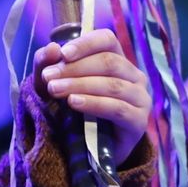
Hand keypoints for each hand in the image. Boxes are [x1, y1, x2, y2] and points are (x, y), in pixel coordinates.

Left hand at [37, 29, 149, 159]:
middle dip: (75, 68)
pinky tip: (74, 103)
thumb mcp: (55, 82)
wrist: (88, 146)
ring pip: (112, 84)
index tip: (63, 54)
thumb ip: (48, 63)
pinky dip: (93, 103)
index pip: (107, 40)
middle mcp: (133, 75)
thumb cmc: (74, 106)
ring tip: (55, 90)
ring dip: (80, 85)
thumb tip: (52, 47)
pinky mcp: (139, 121)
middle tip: (49, 78)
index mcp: (117, 59)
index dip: (86, 44)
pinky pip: (118, 108)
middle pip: (108, 62)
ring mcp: (140, 98)